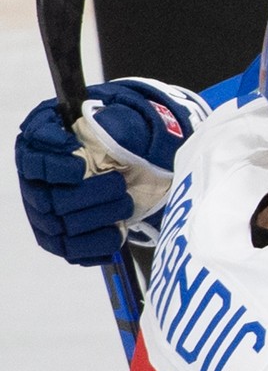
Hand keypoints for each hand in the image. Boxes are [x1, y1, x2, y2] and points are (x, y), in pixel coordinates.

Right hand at [16, 80, 208, 264]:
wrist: (127, 162)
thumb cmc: (115, 136)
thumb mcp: (118, 119)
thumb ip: (113, 122)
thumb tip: (109, 130)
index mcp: (41, 147)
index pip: (36, 162)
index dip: (55, 168)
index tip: (80, 165)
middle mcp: (35, 182)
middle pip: (54, 200)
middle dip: (92, 195)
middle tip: (120, 185)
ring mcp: (44, 213)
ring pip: (63, 228)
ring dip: (100, 218)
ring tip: (125, 204)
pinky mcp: (58, 238)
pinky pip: (71, 251)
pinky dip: (97, 245)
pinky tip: (116, 233)